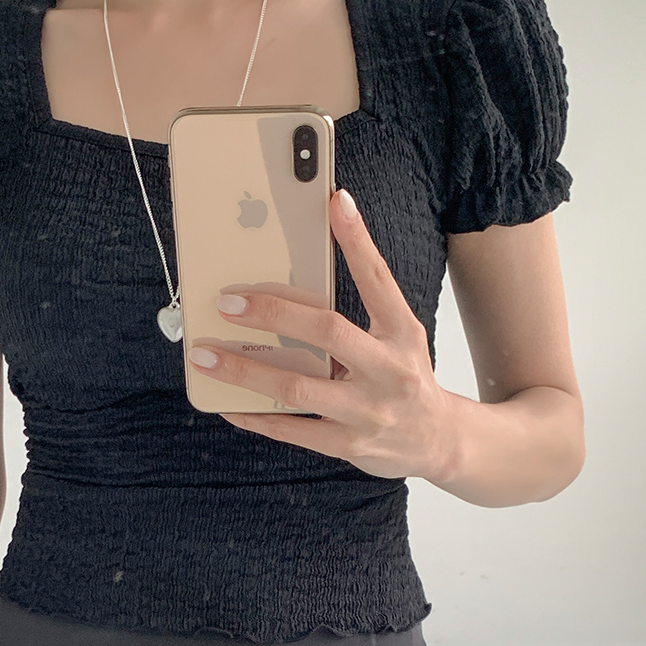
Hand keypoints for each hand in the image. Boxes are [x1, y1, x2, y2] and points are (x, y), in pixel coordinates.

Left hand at [187, 185, 445, 480]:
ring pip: (297, 388)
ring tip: (206, 356)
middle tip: (226, 302)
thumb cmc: (406, 375)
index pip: (377, 277)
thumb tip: (310, 260)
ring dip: (245, 372)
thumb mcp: (399, 333)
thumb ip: (365, 302)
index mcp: (401, 331)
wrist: (439, 441)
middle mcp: (388, 368)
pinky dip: (256, 416)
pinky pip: (292, 430)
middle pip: (326, 331)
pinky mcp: (348, 444)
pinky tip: (227, 404)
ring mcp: (367, 410)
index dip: (357, 238)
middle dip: (272, 313)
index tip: (335, 201)